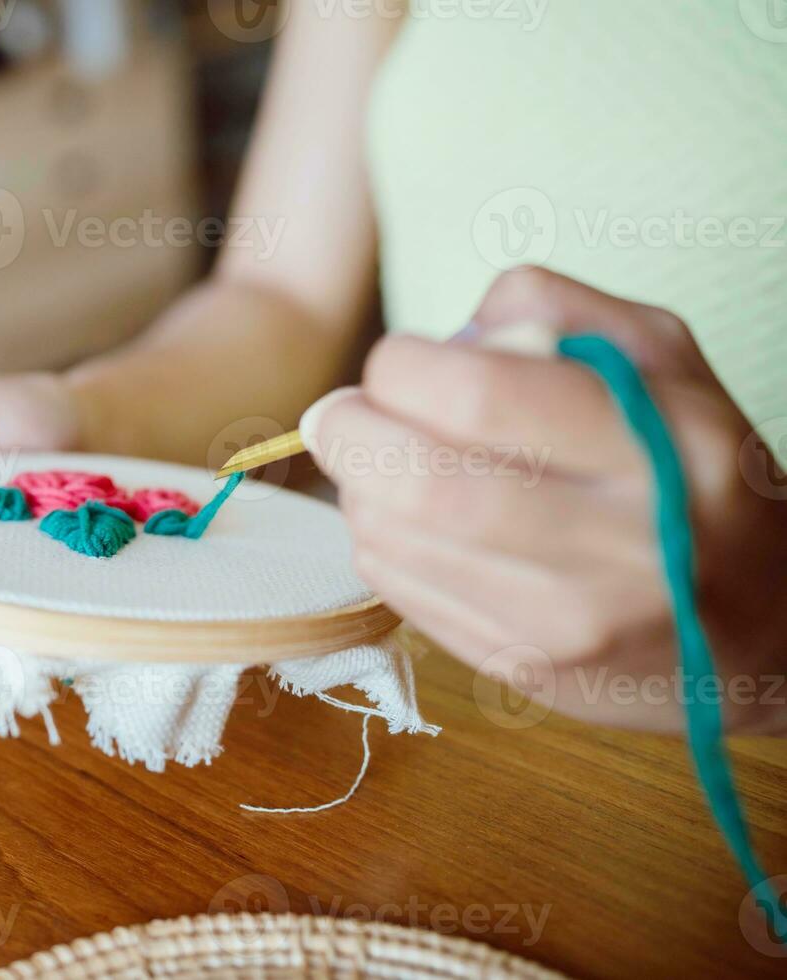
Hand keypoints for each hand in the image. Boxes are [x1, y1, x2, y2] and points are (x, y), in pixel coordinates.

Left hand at [302, 267, 786, 732]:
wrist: (767, 630)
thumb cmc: (694, 470)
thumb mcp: (662, 361)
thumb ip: (556, 312)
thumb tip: (444, 336)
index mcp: (660, 446)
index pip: (480, 395)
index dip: (402, 367)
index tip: (394, 362)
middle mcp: (620, 543)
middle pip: (422, 482)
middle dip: (349, 433)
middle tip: (339, 414)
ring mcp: (569, 621)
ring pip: (395, 542)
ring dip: (357, 489)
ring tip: (378, 463)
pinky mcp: (526, 670)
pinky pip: (400, 594)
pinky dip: (378, 543)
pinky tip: (407, 521)